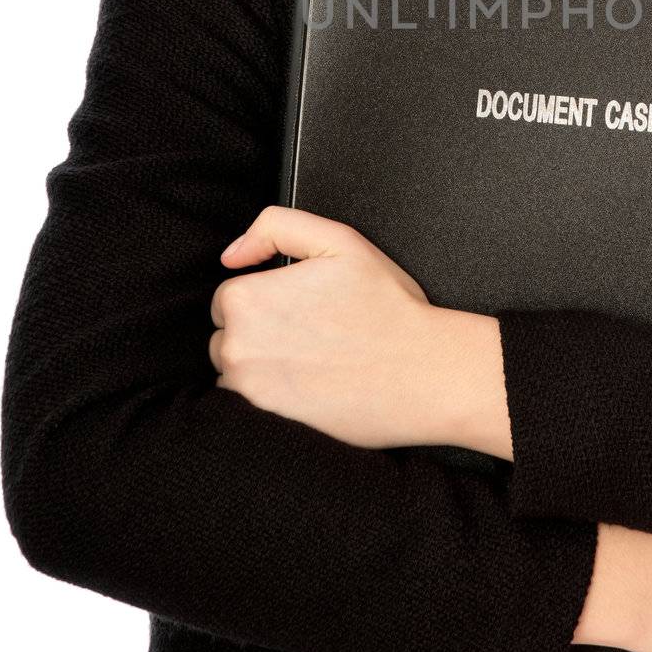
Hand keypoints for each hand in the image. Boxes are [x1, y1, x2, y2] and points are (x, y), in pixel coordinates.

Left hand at [210, 204, 444, 449]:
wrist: (423, 373)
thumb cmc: (388, 308)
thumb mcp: (339, 241)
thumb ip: (277, 227)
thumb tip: (232, 255)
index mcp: (246, 299)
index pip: (231, 297)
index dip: (270, 297)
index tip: (305, 306)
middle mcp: (236, 347)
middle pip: (228, 336)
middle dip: (262, 332)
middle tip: (315, 332)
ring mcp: (247, 390)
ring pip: (237, 372)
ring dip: (264, 366)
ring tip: (316, 360)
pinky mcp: (265, 424)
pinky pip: (249, 406)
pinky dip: (273, 397)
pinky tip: (310, 387)